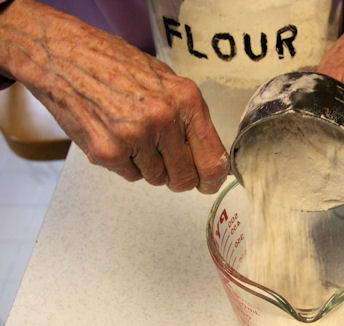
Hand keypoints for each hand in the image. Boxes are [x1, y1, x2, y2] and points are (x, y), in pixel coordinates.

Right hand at [0, 0, 227, 192]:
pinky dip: (126, 164)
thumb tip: (208, 154)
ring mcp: (136, 137)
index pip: (212, 159)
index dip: (211, 179)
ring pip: (157, 178)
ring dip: (149, 166)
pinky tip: (116, 137)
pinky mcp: (108, 152)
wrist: (64, 57)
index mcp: (186, 101)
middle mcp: (164, 119)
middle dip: (179, 177)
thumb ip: (188, 118)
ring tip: (133, 136)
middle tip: (167, 162)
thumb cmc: (115, 65)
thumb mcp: (166, 81)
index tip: (208, 184)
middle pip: (185, 177)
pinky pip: (131, 176)